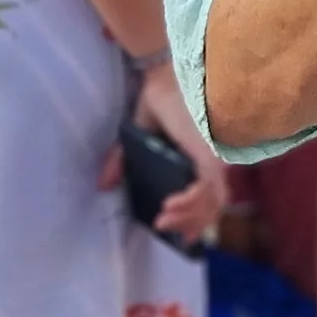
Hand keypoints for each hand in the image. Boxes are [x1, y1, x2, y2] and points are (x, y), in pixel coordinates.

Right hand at [130, 64, 231, 245]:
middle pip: (213, 206)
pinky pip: (207, 185)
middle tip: (166, 230)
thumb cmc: (156, 104)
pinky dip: (192, 199)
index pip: (210, 199)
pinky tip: (172, 205)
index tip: (184, 238)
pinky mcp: (207, 152)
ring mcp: (213, 158)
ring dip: (189, 215)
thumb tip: (103, 185)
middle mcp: (212, 162)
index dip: (200, 221)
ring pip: (212, 200)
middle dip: (191, 224)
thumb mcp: (136, 139)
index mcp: (200, 162)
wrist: (161, 78)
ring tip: (163, 218)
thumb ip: (121, 163)